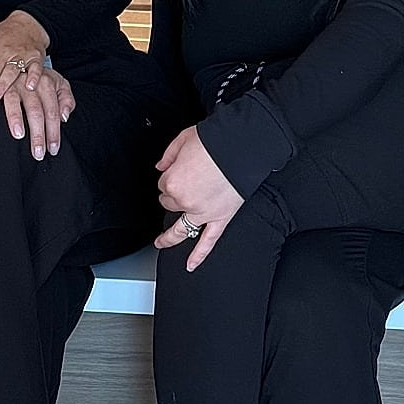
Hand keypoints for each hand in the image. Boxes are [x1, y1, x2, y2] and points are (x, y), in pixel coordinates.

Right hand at [0, 67, 75, 159]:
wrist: (22, 57)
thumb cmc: (42, 78)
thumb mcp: (60, 83)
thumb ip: (66, 100)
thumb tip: (64, 117)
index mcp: (47, 83)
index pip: (52, 111)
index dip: (53, 132)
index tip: (52, 150)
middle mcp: (29, 83)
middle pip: (35, 110)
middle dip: (37, 134)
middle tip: (38, 154)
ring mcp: (11, 82)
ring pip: (13, 102)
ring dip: (15, 119)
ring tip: (18, 135)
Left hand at [153, 126, 243, 268]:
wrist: (242, 145)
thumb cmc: (215, 141)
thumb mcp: (183, 139)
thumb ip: (168, 155)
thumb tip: (161, 165)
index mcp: (173, 181)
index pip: (163, 184)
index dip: (170, 176)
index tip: (177, 171)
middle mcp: (185, 200)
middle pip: (170, 203)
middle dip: (172, 196)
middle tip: (183, 187)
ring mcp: (202, 213)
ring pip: (180, 229)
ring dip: (168, 236)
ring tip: (161, 241)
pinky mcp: (220, 218)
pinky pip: (207, 241)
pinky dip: (199, 255)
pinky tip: (190, 264)